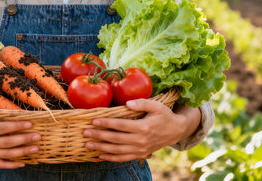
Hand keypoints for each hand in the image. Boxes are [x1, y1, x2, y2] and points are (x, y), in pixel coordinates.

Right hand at [0, 101, 39, 168]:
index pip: (2, 129)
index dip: (16, 126)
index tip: (30, 123)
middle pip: (7, 143)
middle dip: (24, 139)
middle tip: (37, 136)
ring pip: (6, 155)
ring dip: (22, 152)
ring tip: (35, 148)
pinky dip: (11, 165)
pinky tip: (23, 162)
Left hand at [82, 99, 200, 161]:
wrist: (176, 131)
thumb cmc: (164, 115)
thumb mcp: (156, 105)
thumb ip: (142, 103)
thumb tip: (127, 103)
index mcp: (144, 127)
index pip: (121, 125)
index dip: (106, 123)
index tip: (94, 120)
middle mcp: (141, 140)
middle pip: (116, 139)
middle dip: (99, 136)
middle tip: (85, 132)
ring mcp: (140, 149)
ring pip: (117, 150)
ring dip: (101, 148)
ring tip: (88, 144)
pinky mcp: (140, 154)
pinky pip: (123, 158)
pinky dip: (111, 158)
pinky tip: (100, 155)